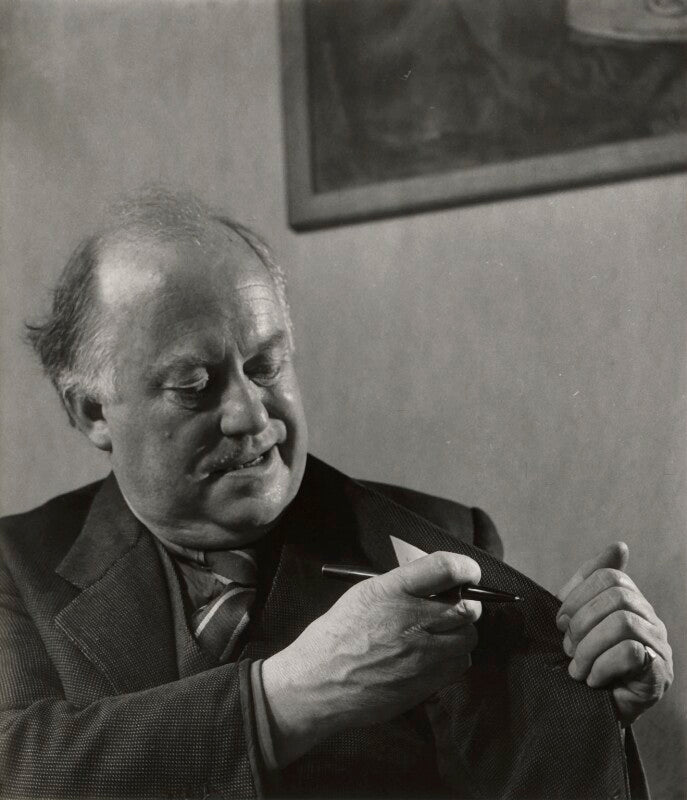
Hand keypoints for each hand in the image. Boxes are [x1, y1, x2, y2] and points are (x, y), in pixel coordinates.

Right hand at [262, 552, 481, 765]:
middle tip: (454, 605)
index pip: (445, 568)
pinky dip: (454, 657)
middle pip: (466, 606)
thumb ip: (402, 585)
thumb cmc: (337, 636)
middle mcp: (409, 620)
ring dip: (461, 632)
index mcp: (391, 591)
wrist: (318, 683)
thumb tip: (437, 581)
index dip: (465, 567)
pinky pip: (459, 664)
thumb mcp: (364, 594)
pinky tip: (434, 655)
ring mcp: (420, 655)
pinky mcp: (424, 683)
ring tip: (440, 633)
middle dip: (465, 603)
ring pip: (468, 637)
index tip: (468, 572)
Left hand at [556, 542, 671, 725]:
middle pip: (616, 596)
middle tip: (567, 647)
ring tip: (577, 668)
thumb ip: (588, 583)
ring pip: (623, 622)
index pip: (608, 575)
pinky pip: (630, 652)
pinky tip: (593, 679)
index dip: (577, 594)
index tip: (559, 620)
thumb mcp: (578, 618)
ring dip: (588, 647)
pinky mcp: (660, 672)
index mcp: (629, 600)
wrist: (592, 711)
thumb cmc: (584, 660)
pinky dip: (602, 665)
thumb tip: (620, 546)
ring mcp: (658, 644)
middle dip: (581, 621)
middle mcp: (650, 617)